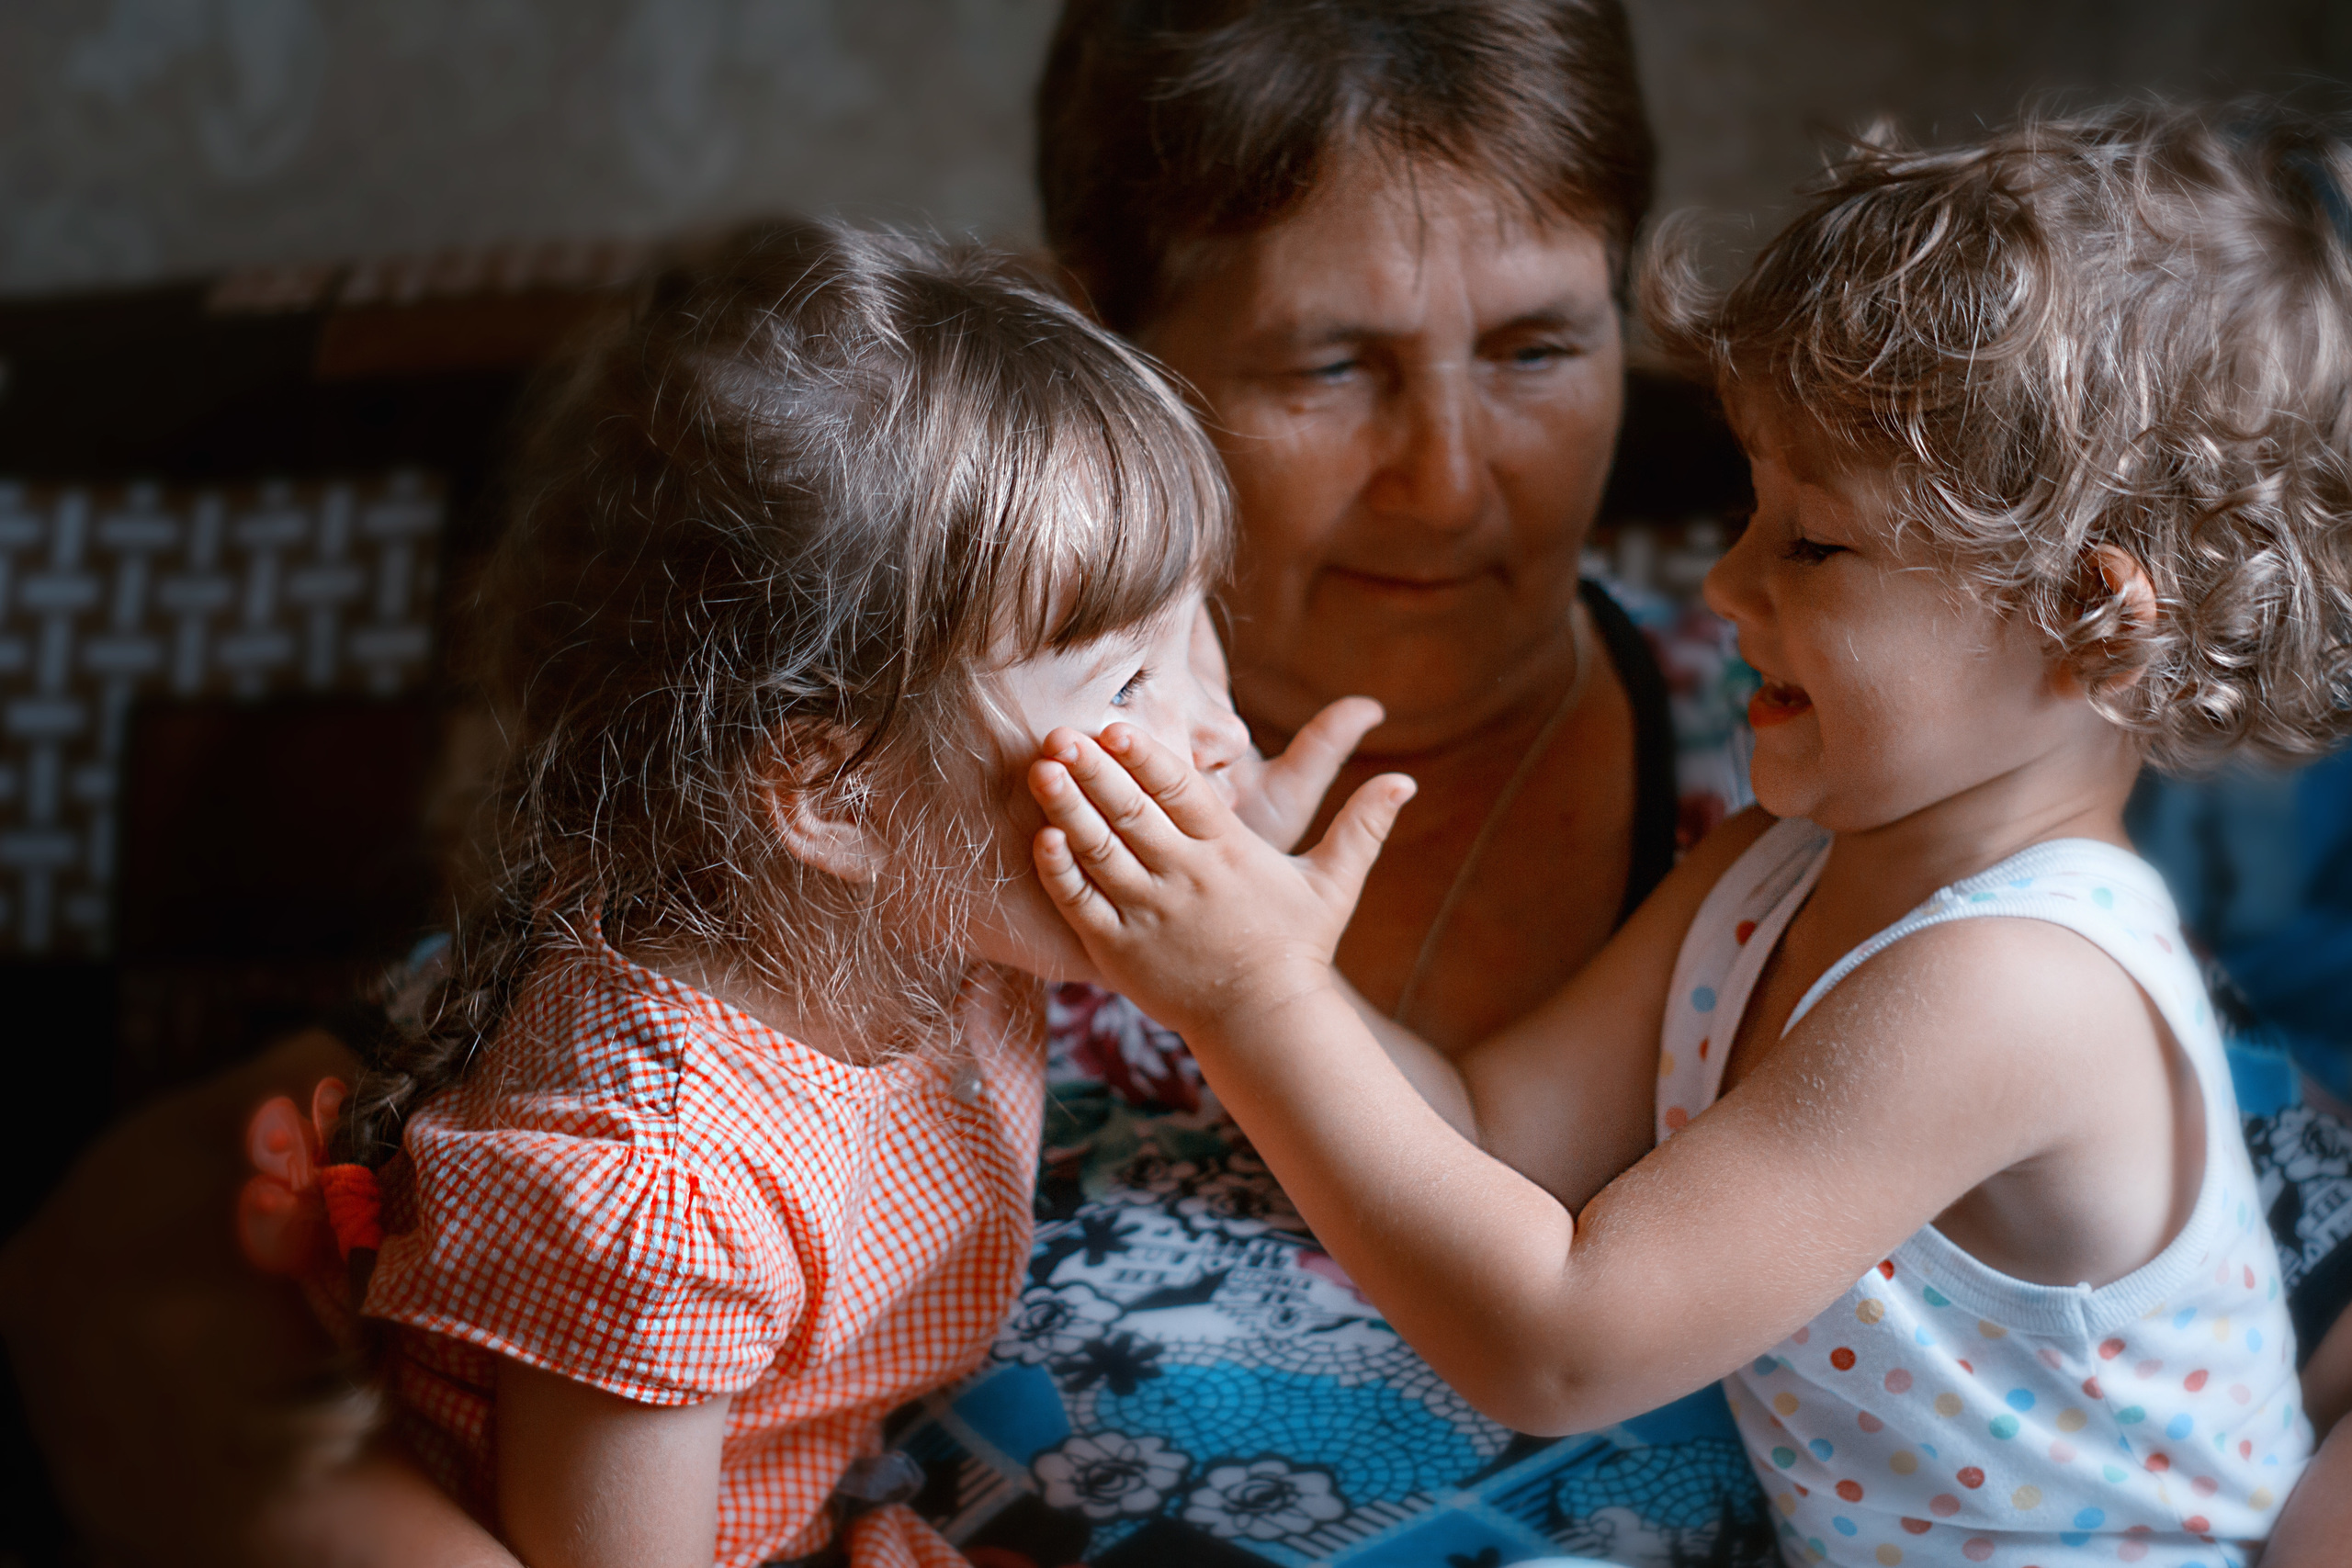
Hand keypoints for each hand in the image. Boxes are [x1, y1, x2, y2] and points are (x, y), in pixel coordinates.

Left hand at [1028, 720, 1413, 1038]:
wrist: (1266, 1025)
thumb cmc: (1297, 947)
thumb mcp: (1333, 883)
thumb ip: (1361, 825)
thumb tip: (1407, 781)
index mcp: (1229, 854)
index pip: (1182, 793)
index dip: (1148, 758)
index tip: (1116, 726)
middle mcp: (1185, 880)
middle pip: (1132, 815)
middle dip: (1093, 771)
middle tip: (1057, 732)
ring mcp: (1149, 916)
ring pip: (1100, 854)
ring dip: (1067, 810)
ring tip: (1040, 772)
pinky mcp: (1121, 953)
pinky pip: (1084, 906)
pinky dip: (1062, 874)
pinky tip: (1042, 840)